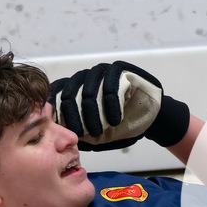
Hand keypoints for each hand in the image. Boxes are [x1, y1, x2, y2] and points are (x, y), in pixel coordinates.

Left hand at [48, 61, 190, 150]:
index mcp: (74, 89)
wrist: (149, 117)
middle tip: (82, 134)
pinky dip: (111, 106)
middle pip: (69, 94)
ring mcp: (101, 72)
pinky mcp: (119, 69)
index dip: (58, 114)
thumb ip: (78, 131)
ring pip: (88, 92)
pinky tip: (115, 120)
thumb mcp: (96, 133)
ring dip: (93, 115)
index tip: (65, 133)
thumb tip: (58, 136)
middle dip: (75, 118)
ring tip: (99, 131)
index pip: (57, 96)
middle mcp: (85, 78)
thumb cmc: (121, 125)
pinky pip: (110, 86)